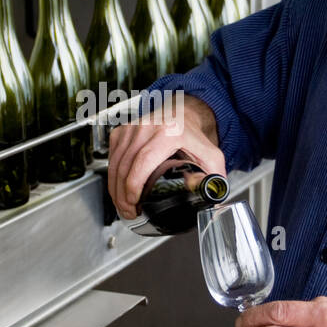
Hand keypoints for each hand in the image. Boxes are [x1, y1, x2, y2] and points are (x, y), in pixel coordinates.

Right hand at [107, 95, 224, 219]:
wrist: (183, 114)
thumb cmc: (194, 136)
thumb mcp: (211, 157)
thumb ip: (214, 179)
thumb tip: (210, 201)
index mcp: (169, 132)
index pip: (143, 160)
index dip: (134, 185)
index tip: (134, 202)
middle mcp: (147, 127)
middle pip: (125, 165)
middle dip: (123, 194)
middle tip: (129, 212)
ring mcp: (132, 127)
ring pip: (115, 163)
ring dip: (115, 188)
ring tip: (123, 206)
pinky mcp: (122, 131)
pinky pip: (112, 157)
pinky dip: (112, 176)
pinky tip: (118, 189)